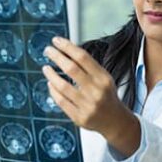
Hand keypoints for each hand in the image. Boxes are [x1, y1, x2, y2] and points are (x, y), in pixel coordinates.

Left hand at [42, 36, 140, 154]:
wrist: (114, 121)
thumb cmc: (106, 95)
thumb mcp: (103, 78)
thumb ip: (88, 67)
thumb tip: (66, 50)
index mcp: (103, 78)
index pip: (83, 57)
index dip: (68, 47)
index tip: (57, 41)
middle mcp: (96, 91)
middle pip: (71, 69)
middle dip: (57, 57)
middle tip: (48, 50)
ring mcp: (87, 105)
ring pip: (62, 86)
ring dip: (51, 74)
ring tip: (46, 68)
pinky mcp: (79, 117)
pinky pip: (60, 101)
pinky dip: (53, 90)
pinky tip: (50, 84)